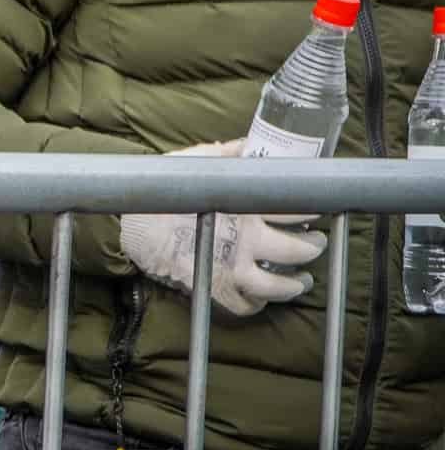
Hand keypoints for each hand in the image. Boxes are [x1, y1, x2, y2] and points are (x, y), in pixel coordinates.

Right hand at [119, 140, 328, 317]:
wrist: (131, 225)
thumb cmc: (163, 192)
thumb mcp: (195, 161)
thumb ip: (229, 154)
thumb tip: (254, 144)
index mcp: (244, 208)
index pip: (295, 210)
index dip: (313, 209)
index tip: (317, 207)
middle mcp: (243, 241)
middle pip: (297, 249)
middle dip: (313, 245)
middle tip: (313, 240)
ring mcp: (231, 269)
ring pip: (280, 286)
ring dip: (296, 283)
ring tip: (302, 279)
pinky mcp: (216, 289)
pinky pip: (247, 305)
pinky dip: (260, 302)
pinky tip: (265, 293)